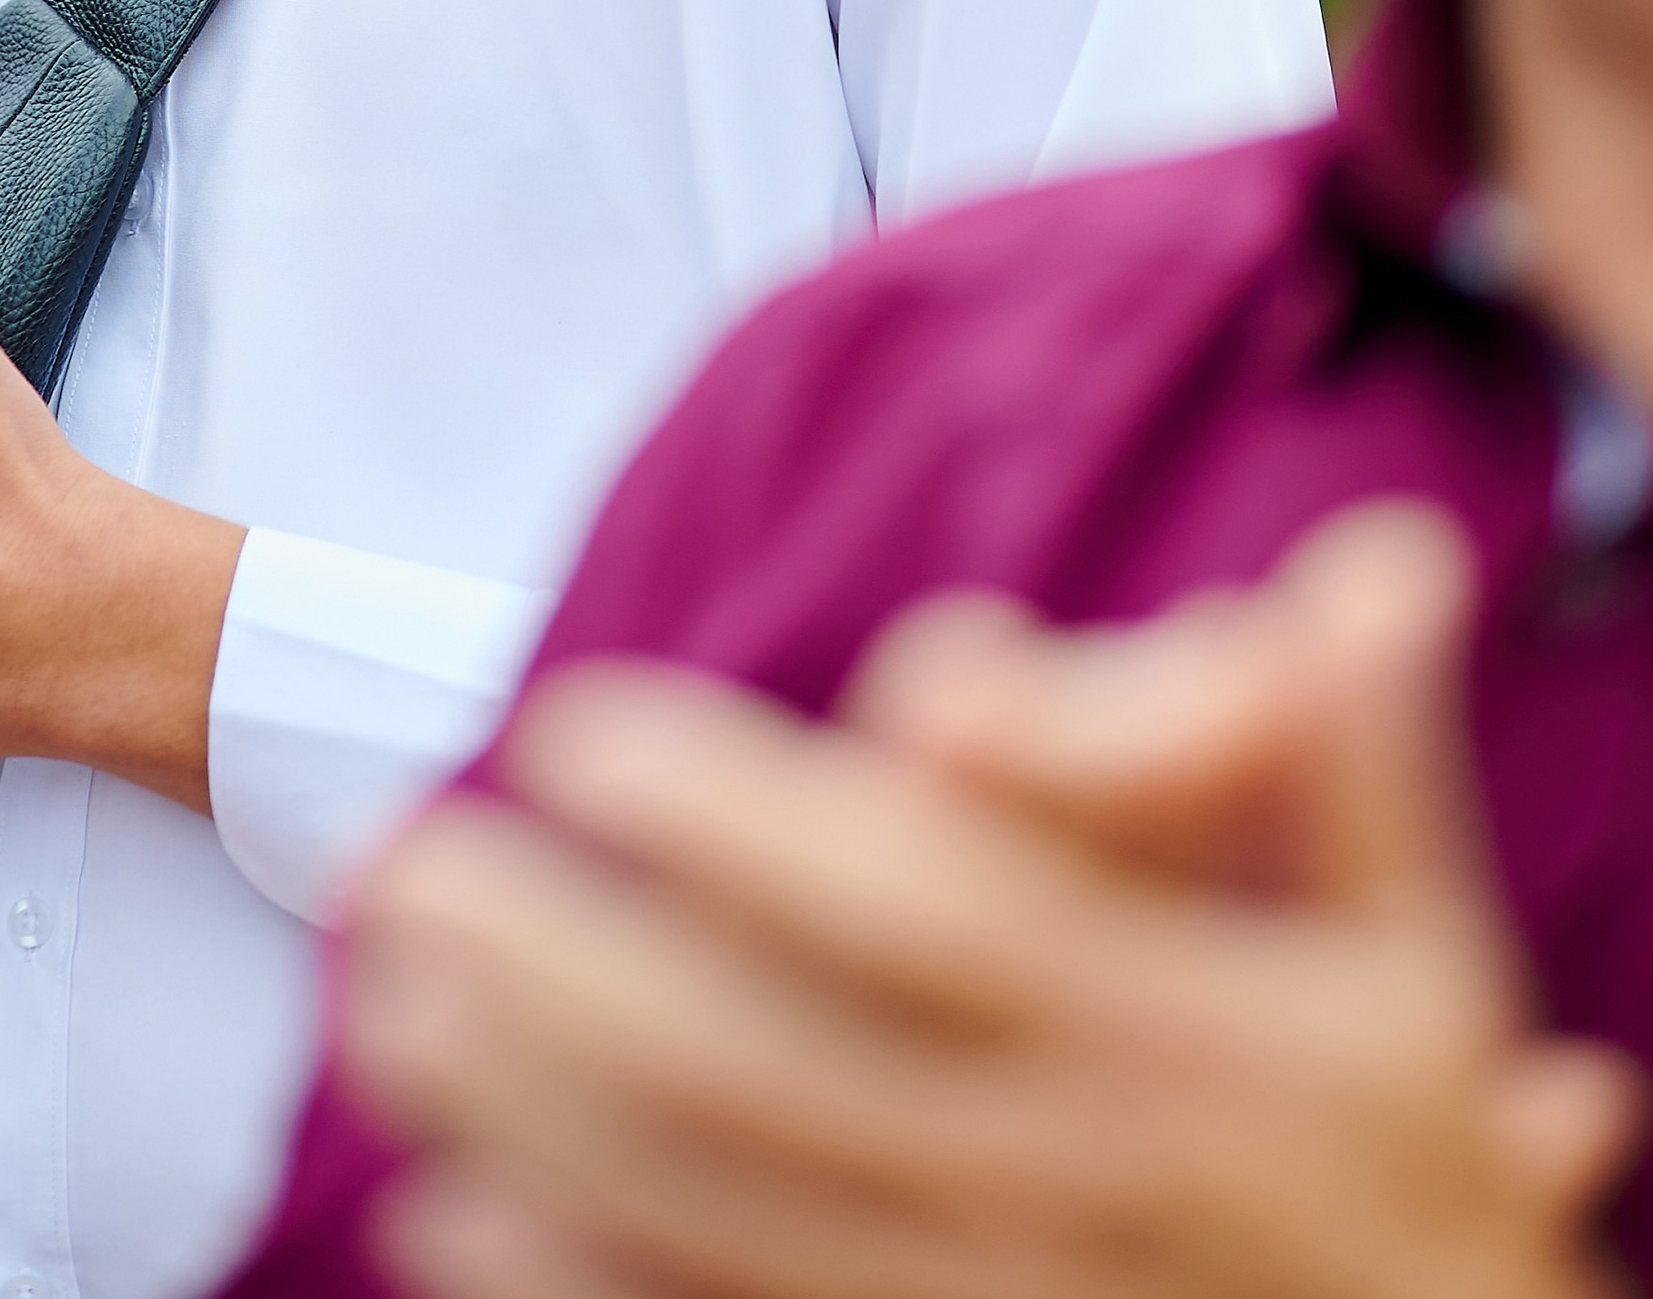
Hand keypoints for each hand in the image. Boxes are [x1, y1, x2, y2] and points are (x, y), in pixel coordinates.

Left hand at [340, 507, 1640, 1298]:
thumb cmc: (1413, 1202)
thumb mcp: (1418, 968)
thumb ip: (1353, 764)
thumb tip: (1371, 568)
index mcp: (1156, 1044)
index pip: (912, 903)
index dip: (732, 812)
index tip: (568, 725)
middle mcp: (1042, 1184)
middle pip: (753, 1063)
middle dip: (553, 960)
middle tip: (395, 860)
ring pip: (699, 1206)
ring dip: (519, 1104)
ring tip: (375, 1000)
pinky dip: (566, 1284)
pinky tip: (440, 1213)